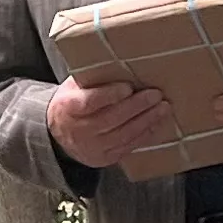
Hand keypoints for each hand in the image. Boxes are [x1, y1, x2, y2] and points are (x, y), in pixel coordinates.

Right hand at [45, 75, 178, 168]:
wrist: (59, 132)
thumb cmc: (72, 101)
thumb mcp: (75, 86)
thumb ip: (93, 78)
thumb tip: (123, 64)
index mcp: (68, 107)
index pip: (89, 102)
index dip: (110, 95)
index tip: (128, 87)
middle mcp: (78, 131)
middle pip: (110, 119)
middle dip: (136, 106)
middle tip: (156, 95)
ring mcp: (91, 148)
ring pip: (123, 135)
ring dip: (146, 121)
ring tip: (163, 108)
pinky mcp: (104, 158)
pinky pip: (128, 147)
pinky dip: (145, 134)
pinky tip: (157, 122)